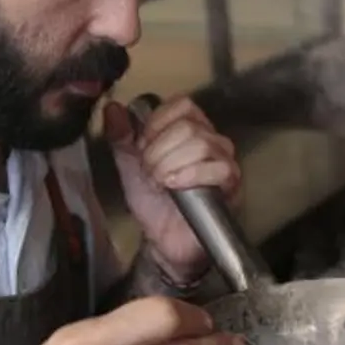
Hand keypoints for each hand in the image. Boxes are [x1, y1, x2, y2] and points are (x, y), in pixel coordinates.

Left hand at [102, 97, 240, 284]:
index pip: (182, 104)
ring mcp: (224, 160)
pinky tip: (176, 187)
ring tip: (161, 184)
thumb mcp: (129, 164)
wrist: (161, 239)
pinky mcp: (232, 184)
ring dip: (171, 165)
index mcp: (189, 128)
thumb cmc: (152, 201)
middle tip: (150, 174)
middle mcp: (211, 139)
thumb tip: (113, 109)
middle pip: (188, 126)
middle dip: (159, 152)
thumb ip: (120, 136)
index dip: (157, 124)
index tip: (142, 147)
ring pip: (201, 144)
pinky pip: (220, 168)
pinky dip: (192, 175)